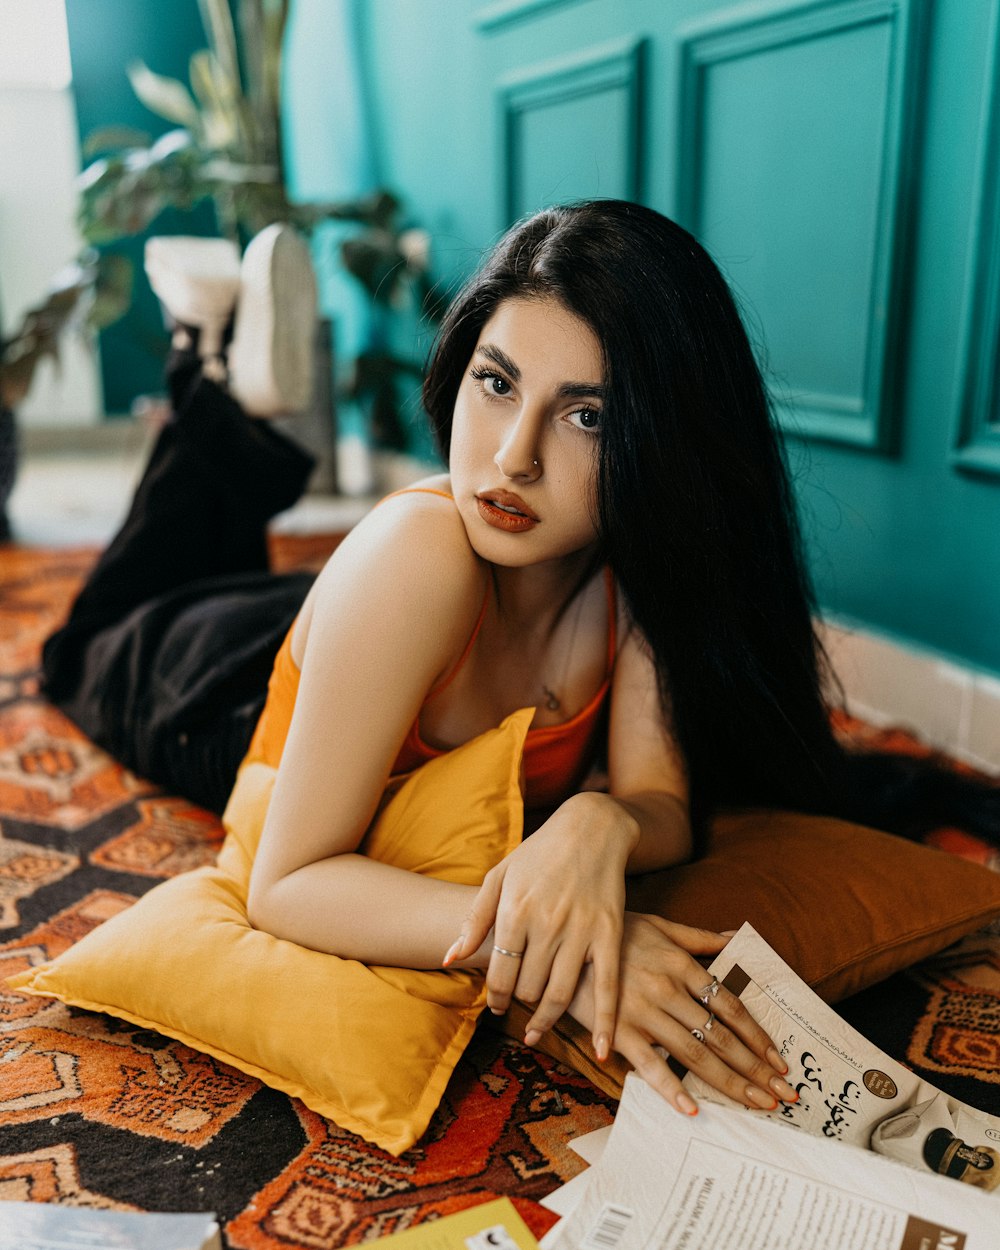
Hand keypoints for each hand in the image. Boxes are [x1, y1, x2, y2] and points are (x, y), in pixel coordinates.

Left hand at [442, 792, 635, 1060]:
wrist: (591, 828)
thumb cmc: (539, 852)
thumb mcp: (500, 876)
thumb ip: (474, 919)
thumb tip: (448, 958)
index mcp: (516, 910)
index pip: (500, 973)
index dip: (495, 997)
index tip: (495, 1004)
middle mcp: (547, 923)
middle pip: (529, 988)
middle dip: (519, 1004)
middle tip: (517, 1009)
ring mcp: (581, 930)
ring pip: (562, 994)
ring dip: (548, 1019)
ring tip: (538, 1030)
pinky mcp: (610, 933)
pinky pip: (608, 986)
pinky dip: (606, 1022)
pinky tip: (603, 1050)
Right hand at [566, 913, 796, 1114]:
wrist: (561, 942)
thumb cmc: (612, 933)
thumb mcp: (658, 926)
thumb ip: (698, 937)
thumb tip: (732, 937)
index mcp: (681, 965)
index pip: (729, 1006)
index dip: (757, 1035)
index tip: (779, 1060)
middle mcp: (668, 990)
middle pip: (720, 1036)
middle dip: (756, 1068)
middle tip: (784, 1094)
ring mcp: (643, 1012)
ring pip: (695, 1052)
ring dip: (730, 1082)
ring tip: (757, 1105)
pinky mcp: (617, 1030)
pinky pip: (650, 1065)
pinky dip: (671, 1089)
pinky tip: (692, 1109)